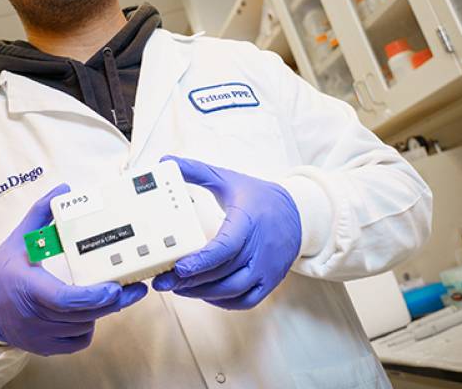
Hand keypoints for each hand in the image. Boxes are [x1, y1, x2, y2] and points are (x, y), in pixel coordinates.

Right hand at [0, 184, 147, 355]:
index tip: (115, 286)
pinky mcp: (43, 347)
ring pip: (84, 327)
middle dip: (112, 302)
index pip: (66, 299)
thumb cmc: (2, 270)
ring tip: (108, 294)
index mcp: (28, 287)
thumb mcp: (18, 238)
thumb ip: (41, 213)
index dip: (94, 296)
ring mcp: (39, 336)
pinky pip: (78, 341)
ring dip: (99, 311)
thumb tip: (63, 190)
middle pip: (83, 314)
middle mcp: (33, 316)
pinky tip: (88, 311)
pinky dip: (87, 326)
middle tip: (134, 288)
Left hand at [152, 156, 301, 309]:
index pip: (225, 247)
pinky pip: (244, 301)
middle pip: (222, 273)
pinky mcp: (270, 282)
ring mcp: (267, 269)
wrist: (298, 214)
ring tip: (177, 287)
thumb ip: (196, 171)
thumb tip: (166, 160)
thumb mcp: (228, 179)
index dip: (201, 260)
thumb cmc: (258, 197)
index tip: (178, 267)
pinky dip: (222, 301)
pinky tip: (203, 293)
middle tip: (163, 280)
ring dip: (201, 293)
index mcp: (248, 222)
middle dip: (189, 280)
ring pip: (231, 290)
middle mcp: (260, 249)